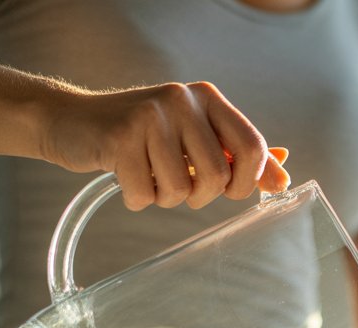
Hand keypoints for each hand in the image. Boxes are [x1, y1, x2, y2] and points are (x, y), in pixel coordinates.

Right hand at [42, 81, 289, 210]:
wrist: (73, 121)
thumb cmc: (141, 136)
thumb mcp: (195, 138)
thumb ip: (238, 156)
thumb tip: (283, 177)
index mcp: (208, 99)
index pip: (253, 148)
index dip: (249, 183)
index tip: (231, 191)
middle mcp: (182, 100)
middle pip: (218, 176)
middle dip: (201, 197)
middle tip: (181, 187)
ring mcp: (151, 116)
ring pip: (181, 190)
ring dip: (165, 198)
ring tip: (149, 175)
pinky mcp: (120, 137)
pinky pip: (145, 195)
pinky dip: (136, 199)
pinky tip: (125, 176)